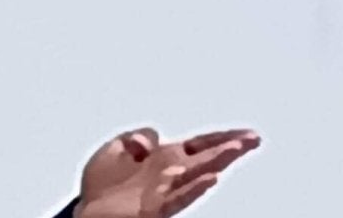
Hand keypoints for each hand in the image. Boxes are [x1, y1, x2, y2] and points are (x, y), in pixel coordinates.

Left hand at [73, 127, 260, 217]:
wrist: (89, 216)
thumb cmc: (102, 189)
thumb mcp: (113, 150)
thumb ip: (135, 138)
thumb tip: (153, 133)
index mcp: (164, 159)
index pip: (199, 145)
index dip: (222, 138)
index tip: (246, 134)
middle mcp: (169, 174)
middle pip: (206, 158)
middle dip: (229, 147)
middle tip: (253, 139)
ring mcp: (164, 191)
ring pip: (196, 175)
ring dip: (216, 162)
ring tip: (235, 149)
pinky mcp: (155, 208)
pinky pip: (179, 197)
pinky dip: (194, 188)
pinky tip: (209, 179)